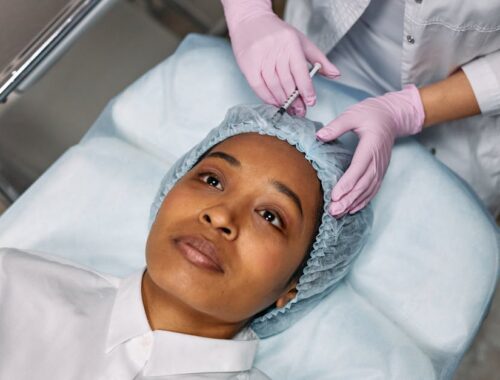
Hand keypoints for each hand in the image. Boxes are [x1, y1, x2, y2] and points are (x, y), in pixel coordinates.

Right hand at [221, 0, 339, 115]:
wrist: (251, 20)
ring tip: (289, 109)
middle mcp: (275, 50)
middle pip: (287, 82)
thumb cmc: (278, 33)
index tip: (311, 101)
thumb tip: (336, 74)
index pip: (300, 71)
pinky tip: (274, 102)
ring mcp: (260, 58)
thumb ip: (319, 59)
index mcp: (290, 44)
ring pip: (273, 86)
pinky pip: (258, 86)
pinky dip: (267, 97)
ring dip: (282, 101)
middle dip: (294, 100)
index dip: (306, 89)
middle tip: (300, 111)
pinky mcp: (248, 65)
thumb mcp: (302, 41)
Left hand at [316, 85, 424, 215]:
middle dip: (348, 199)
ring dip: (353, 203)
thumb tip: (320, 136)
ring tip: (338, 213)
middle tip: (333, 211)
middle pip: (363, 184)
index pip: (358, 168)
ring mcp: (380, 167)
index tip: (335, 195)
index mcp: (371, 146)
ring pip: (368, 190)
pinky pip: (373, 189)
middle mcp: (377, 161)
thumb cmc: (371, 114)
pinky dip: (363, 201)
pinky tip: (352, 209)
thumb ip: (337, 125)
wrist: (393, 116)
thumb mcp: (353, 114)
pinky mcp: (380, 171)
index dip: (347, 183)